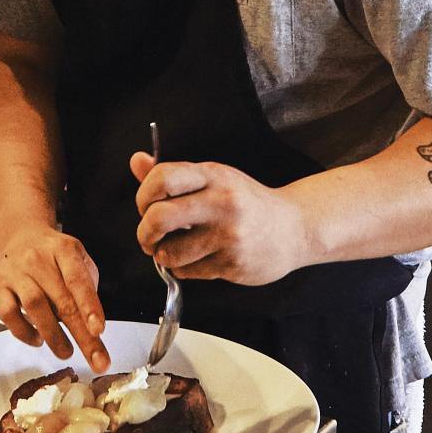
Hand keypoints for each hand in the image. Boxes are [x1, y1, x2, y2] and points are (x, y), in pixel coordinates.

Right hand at [0, 221, 108, 372]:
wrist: (18, 233)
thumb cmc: (52, 252)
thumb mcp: (76, 257)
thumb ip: (86, 286)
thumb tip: (92, 325)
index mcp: (63, 250)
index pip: (78, 280)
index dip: (90, 306)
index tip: (99, 330)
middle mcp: (38, 260)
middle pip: (61, 301)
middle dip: (82, 335)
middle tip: (97, 360)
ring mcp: (16, 273)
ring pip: (35, 308)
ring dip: (54, 336)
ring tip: (66, 351)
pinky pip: (9, 315)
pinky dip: (24, 333)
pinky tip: (37, 340)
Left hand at [131, 151, 306, 284]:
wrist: (295, 228)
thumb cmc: (247, 202)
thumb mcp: (213, 178)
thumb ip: (173, 175)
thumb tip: (136, 161)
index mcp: (213, 176)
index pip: (162, 178)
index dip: (143, 195)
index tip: (146, 206)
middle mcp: (221, 203)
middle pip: (159, 217)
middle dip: (144, 232)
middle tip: (148, 237)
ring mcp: (228, 236)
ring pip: (170, 252)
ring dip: (163, 255)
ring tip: (173, 249)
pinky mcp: (233, 264)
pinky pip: (188, 271)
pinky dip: (183, 268)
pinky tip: (197, 258)